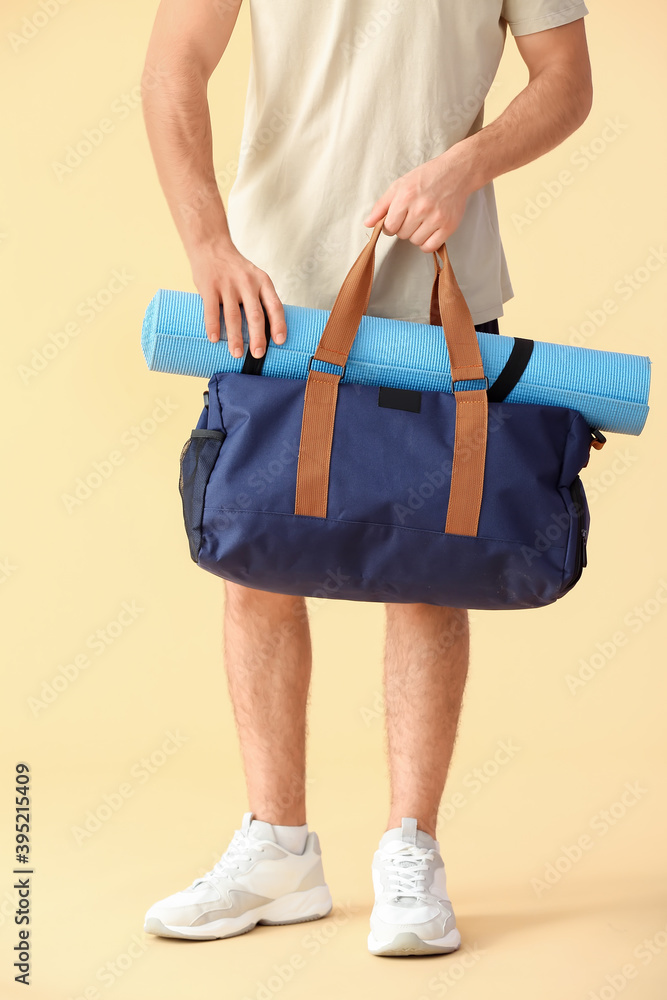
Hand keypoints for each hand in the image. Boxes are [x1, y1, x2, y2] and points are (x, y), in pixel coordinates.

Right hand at [189, 237, 286, 356]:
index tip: (279, 341)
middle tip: (258, 354)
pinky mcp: (209, 286)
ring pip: (233, 316)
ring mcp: (227, 284)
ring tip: (237, 353)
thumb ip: (259, 298)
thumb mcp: (254, 277)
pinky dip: (213, 326)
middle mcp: (247, 282)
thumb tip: (265, 331)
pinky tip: (214, 339)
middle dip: (258, 337)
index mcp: (262, 281)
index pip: (275, 306)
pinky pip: (211, 310)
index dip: (278, 325)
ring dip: (235, 338)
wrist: (211, 246)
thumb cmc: (235, 269)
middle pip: (255, 315)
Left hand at [362, 147, 470, 252]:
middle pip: (402, 235)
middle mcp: (421, 208)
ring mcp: (436, 218)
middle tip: (413, 215)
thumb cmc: (427, 177)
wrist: (456, 172)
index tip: (397, 219)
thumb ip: (381, 205)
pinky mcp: (448, 226)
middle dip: (404, 228)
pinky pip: (430, 247)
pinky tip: (429, 230)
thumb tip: (368, 223)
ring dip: (416, 235)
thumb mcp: (400, 185)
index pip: (389, 227)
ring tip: (423, 220)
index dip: (391, 225)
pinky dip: (427, 243)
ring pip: (415, 242)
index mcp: (405, 196)